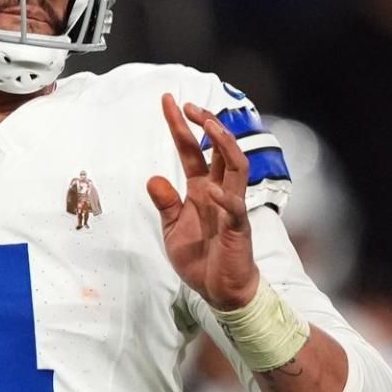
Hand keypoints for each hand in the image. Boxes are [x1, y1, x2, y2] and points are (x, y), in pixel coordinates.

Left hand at [147, 94, 259, 310]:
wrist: (220, 291)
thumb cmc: (201, 258)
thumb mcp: (172, 229)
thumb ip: (165, 203)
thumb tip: (152, 178)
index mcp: (202, 189)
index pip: (192, 150)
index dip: (181, 126)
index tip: (169, 101)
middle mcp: (220, 191)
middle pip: (220, 149)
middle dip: (208, 124)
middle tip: (190, 105)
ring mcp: (231, 207)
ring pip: (237, 167)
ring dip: (225, 145)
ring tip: (211, 127)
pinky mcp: (238, 229)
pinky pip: (235, 208)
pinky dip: (225, 198)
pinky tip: (212, 191)